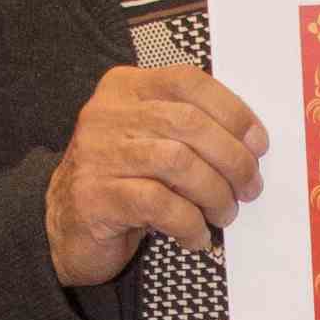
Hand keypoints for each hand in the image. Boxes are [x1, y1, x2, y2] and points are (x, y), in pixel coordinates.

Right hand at [47, 64, 267, 285]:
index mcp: (125, 88)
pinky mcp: (95, 196)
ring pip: (178, 162)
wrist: (61, 227)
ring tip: (224, 215)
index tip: (258, 144)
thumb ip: (189, 131)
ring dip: (215, 193)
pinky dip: (188, 223)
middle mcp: (108, 113)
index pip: (189, 82)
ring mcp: (97, 153)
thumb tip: (251, 144)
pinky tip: (195, 237)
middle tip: (249, 188)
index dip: (233, 111)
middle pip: (189, 123)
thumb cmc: (122, 182)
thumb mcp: (151, 142)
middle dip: (233, 159)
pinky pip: (159, 204)